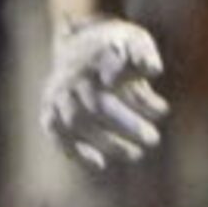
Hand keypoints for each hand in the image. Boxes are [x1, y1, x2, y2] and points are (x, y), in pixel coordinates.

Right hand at [41, 16, 168, 168]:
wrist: (76, 43)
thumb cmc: (115, 47)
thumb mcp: (134, 41)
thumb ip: (144, 55)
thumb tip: (153, 71)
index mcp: (95, 55)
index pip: (109, 70)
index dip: (127, 88)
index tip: (158, 108)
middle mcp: (72, 75)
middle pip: (96, 105)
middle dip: (126, 124)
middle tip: (154, 139)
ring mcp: (57, 95)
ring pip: (76, 122)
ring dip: (106, 142)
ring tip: (136, 154)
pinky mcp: (49, 112)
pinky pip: (56, 134)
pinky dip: (75, 151)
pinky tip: (100, 164)